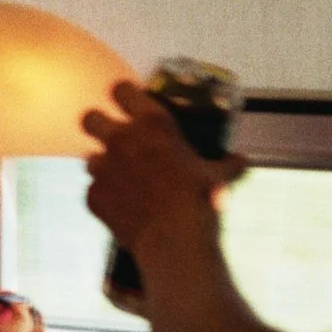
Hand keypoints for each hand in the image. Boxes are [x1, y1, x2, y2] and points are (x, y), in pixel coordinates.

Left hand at [82, 81, 247, 251]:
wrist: (176, 241)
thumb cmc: (201, 202)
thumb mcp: (220, 177)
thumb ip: (227, 164)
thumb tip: (241, 161)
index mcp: (151, 124)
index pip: (121, 89)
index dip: (124, 95)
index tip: (128, 103)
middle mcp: (121, 140)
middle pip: (90, 118)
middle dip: (98, 126)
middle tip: (113, 138)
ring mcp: (103, 169)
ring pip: (90, 158)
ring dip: (104, 166)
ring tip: (124, 181)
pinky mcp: (93, 197)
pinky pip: (93, 191)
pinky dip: (106, 198)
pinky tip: (123, 208)